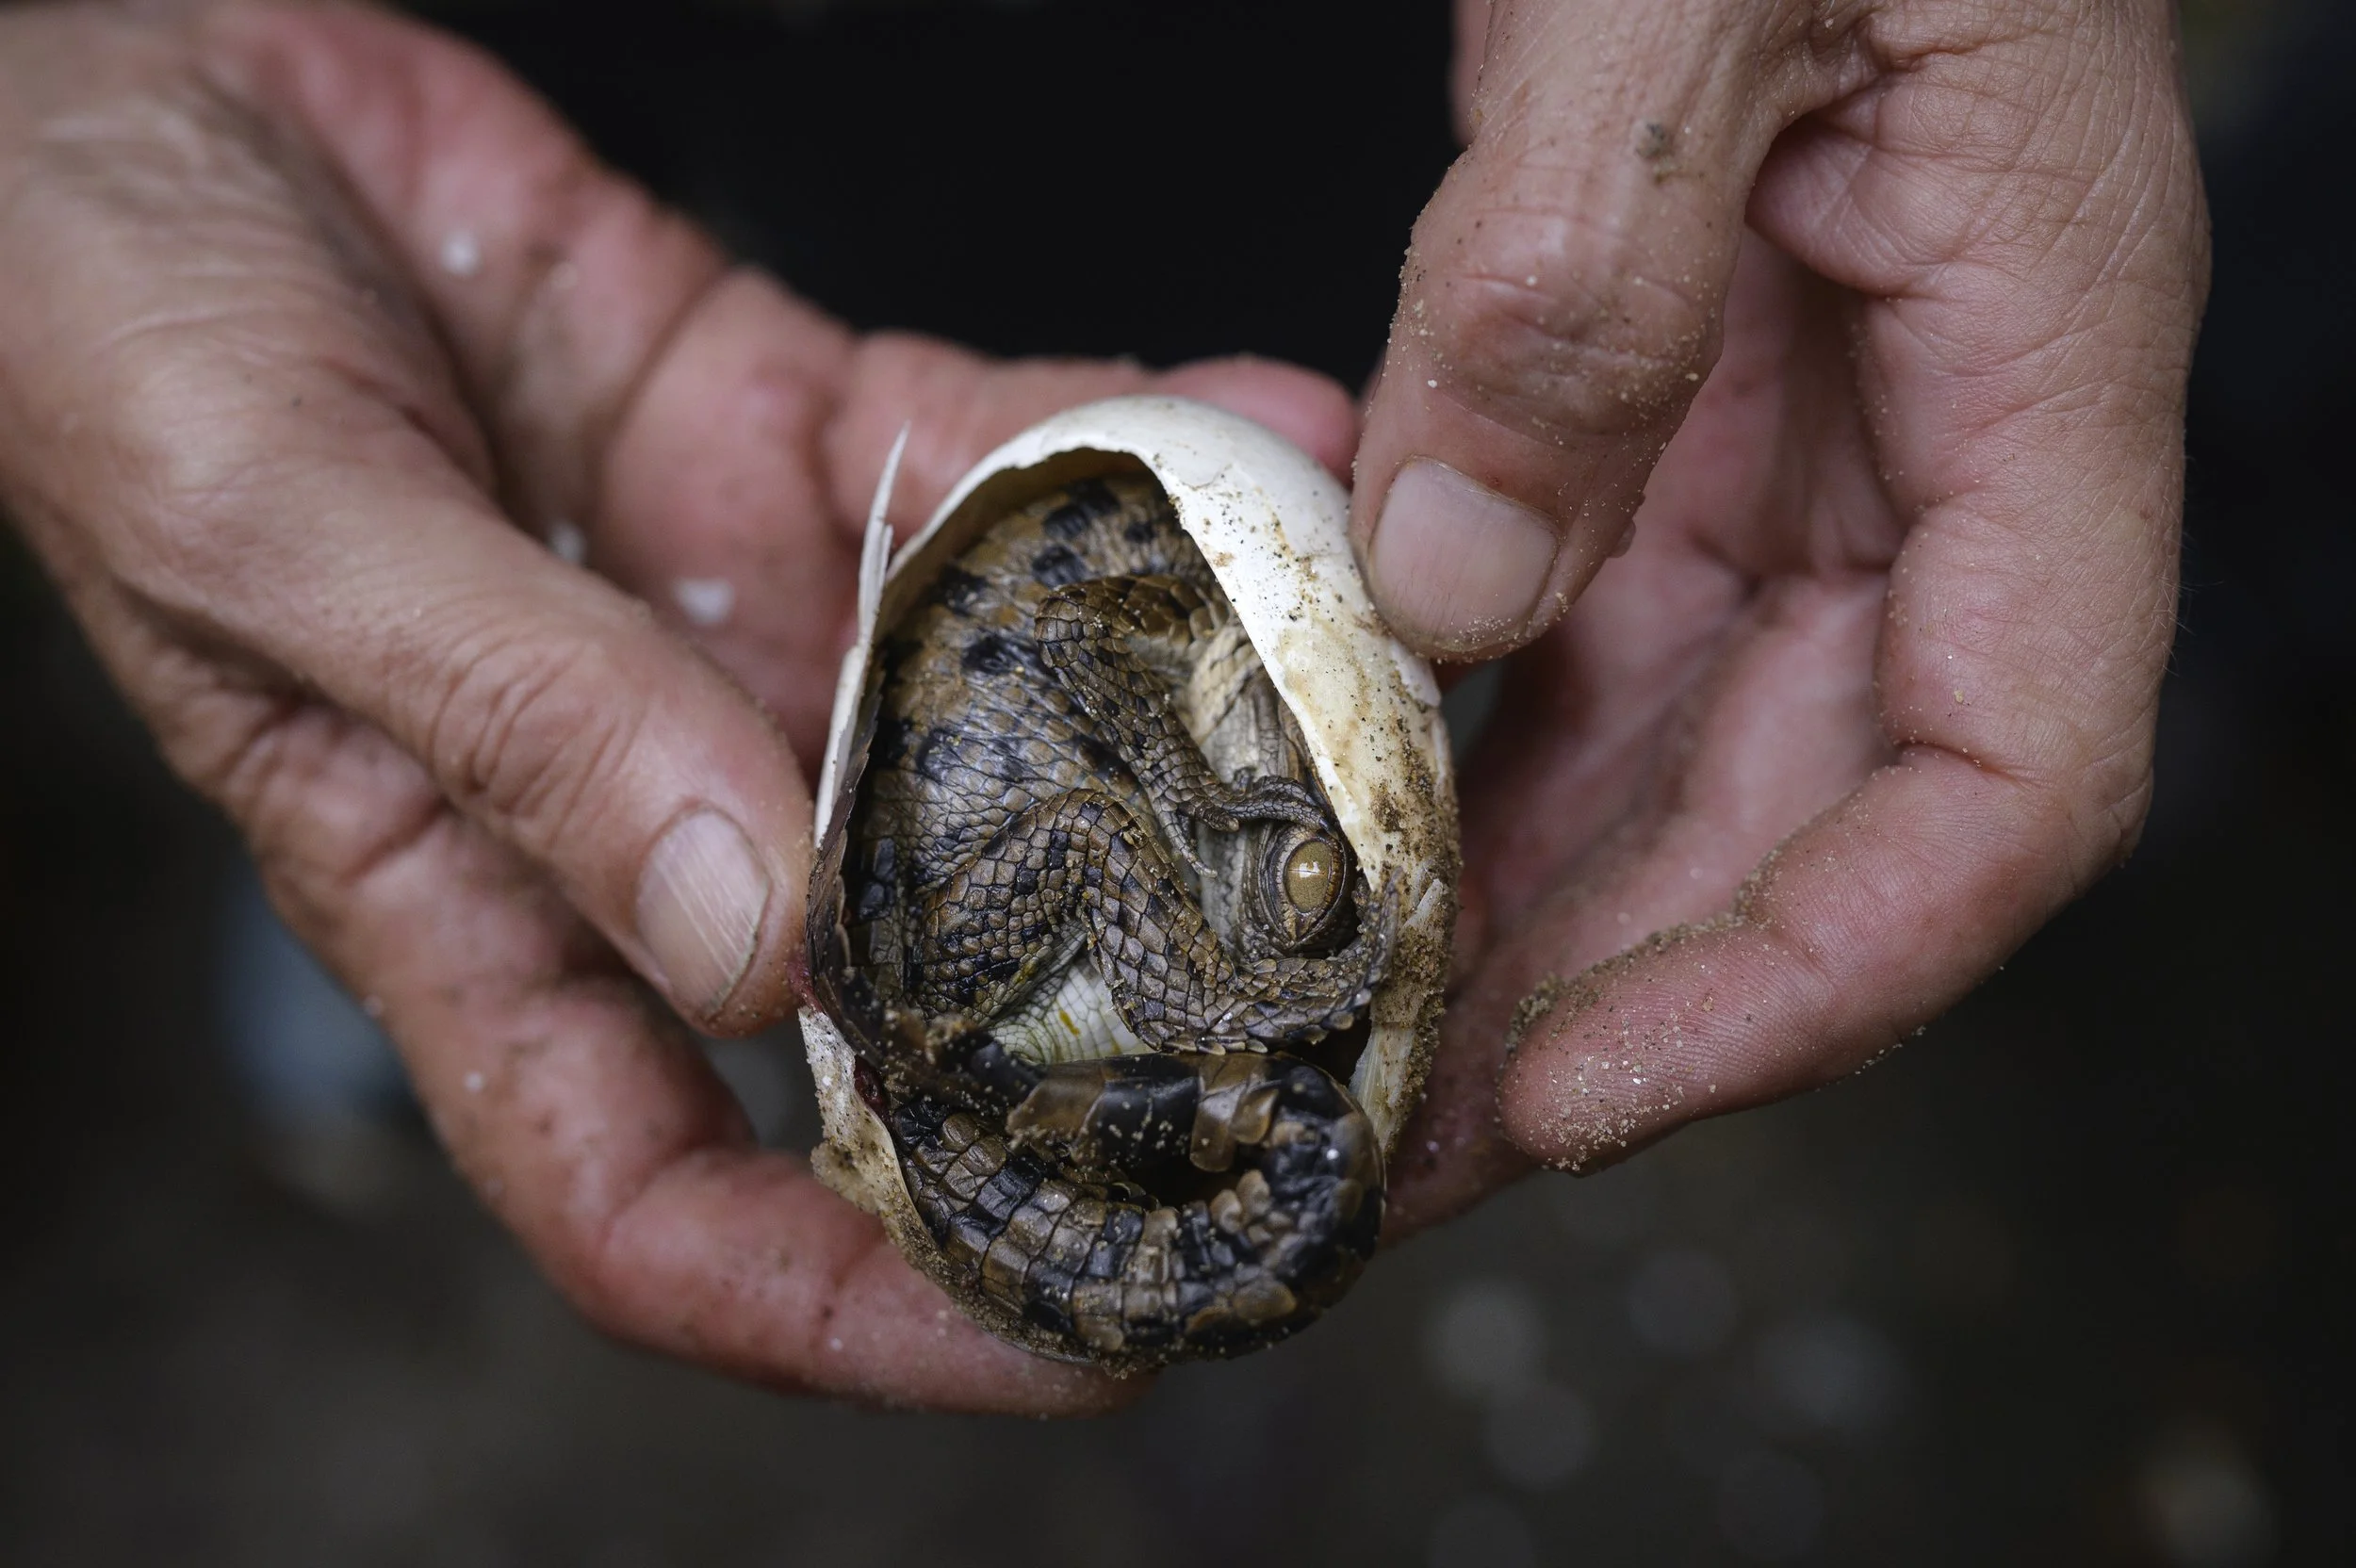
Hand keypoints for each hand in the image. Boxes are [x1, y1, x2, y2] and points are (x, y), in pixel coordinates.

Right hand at [0, 0, 1351, 1407]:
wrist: (137, 81)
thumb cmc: (105, 313)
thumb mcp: (280, 532)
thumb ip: (518, 722)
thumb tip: (754, 942)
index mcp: (472, 890)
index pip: (665, 1197)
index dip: (858, 1306)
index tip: (1079, 1337)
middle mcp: (643, 793)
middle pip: (902, 1001)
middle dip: (1112, 1049)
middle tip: (1337, 1053)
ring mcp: (739, 624)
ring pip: (1000, 727)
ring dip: (1183, 724)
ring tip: (1366, 713)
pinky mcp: (794, 450)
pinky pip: (998, 476)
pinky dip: (1132, 455)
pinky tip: (1267, 436)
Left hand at [1357, 0, 2206, 1226]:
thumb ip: (1581, 267)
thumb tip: (1464, 586)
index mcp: (2038, 370)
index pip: (2000, 787)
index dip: (1813, 979)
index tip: (1588, 1088)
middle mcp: (1933, 456)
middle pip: (1812, 833)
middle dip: (1617, 1013)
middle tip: (1387, 1143)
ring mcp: (1799, 451)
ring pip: (1688, 774)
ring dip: (1527, 933)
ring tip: (1341, 1060)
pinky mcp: (1665, 421)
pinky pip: (1589, 656)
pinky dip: (1472, 769)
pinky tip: (1338, 847)